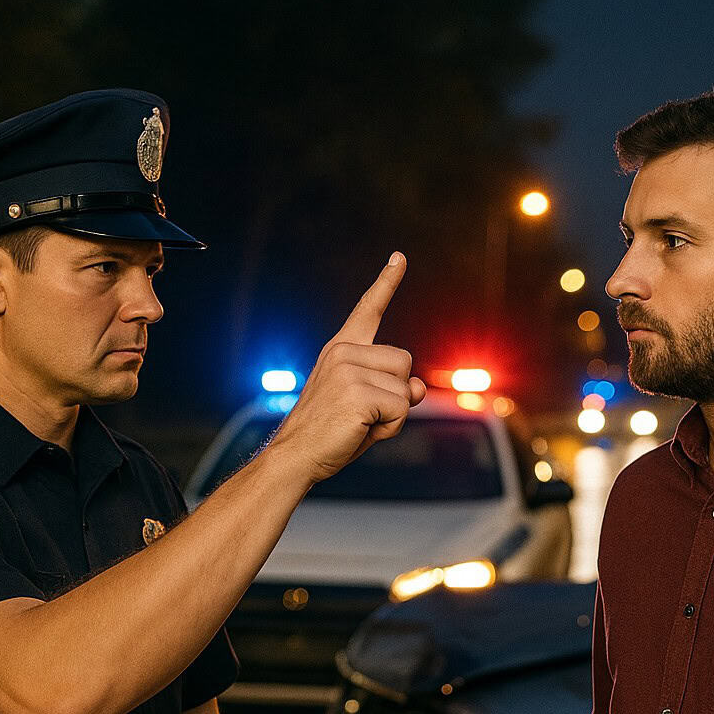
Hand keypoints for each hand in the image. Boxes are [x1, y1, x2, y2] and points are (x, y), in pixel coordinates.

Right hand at [271, 253, 426, 483]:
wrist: (296, 456)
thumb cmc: (330, 434)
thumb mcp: (367, 405)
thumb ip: (394, 390)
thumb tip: (418, 386)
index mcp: (340, 350)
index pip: (368, 310)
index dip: (386, 284)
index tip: (399, 257)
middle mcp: (343, 352)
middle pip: (404, 362)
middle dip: (395, 395)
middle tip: (362, 415)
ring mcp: (348, 370)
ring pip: (406, 388)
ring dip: (393, 415)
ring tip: (359, 424)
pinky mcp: (358, 392)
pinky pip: (402, 409)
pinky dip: (390, 428)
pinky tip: (360, 430)